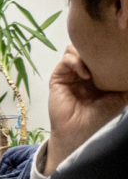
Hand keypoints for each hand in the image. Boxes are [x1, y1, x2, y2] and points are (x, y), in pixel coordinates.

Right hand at [45, 44, 127, 174]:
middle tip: (105, 51)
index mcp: (97, 74)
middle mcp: (83, 72)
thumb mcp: (121, 96)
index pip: (99, 53)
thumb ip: (125, 81)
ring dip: (84, 52)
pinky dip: (75, 62)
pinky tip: (85, 74)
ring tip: (94, 63)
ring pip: (73, 50)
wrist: (82, 132)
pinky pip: (65, 61)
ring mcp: (69, 74)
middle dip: (93, 46)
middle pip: (84, 47)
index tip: (115, 48)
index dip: (106, 47)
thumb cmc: (101, 117)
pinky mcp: (58, 78)